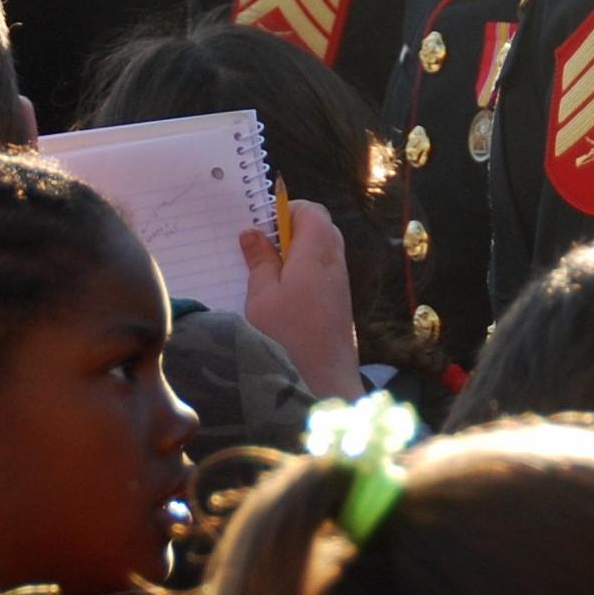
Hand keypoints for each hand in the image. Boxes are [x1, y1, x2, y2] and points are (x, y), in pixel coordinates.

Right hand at [239, 200, 364, 398]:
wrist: (323, 384)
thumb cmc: (287, 337)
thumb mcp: (262, 296)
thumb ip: (259, 260)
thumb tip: (253, 233)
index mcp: (317, 251)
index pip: (311, 211)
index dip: (286, 211)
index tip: (260, 225)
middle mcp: (335, 262)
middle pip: (318, 228)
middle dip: (288, 232)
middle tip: (259, 249)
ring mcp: (340, 284)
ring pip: (320, 252)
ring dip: (294, 255)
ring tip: (266, 274)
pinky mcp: (339, 304)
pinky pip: (321, 274)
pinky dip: (302, 274)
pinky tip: (280, 296)